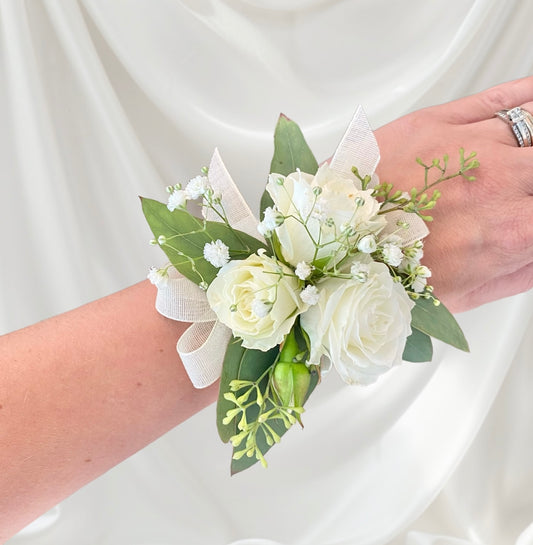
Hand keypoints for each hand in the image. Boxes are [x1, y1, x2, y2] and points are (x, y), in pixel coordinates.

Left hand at [374, 77, 532, 311]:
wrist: (331, 239)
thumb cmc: (387, 269)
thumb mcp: (464, 293)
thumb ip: (519, 272)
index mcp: (511, 229)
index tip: (529, 209)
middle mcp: (499, 180)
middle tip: (519, 186)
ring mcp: (471, 144)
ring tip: (515, 159)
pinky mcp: (438, 122)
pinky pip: (501, 96)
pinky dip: (527, 94)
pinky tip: (530, 101)